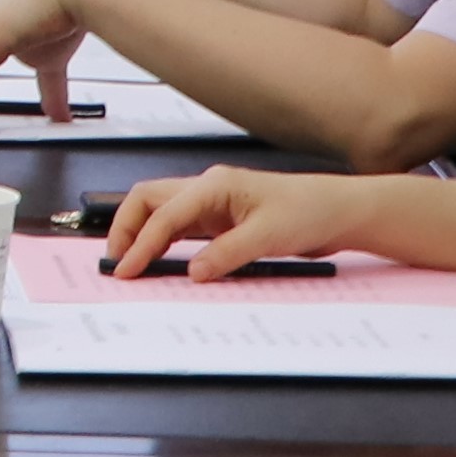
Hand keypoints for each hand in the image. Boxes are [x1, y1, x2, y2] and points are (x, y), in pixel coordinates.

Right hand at [92, 165, 384, 275]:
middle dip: (126, 229)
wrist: (337, 211)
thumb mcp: (269, 236)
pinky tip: (159, 261)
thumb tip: (193, 271)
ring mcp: (211, 203)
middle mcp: (207, 189)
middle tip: (117, 262)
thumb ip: (227, 254)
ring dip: (141, 235)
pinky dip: (162, 242)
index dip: (141, 243)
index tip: (126, 268)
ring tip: (130, 263)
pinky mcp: (219, 219)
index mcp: (215, 185)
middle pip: (147, 200)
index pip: (164, 213)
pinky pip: (179, 227)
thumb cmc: (310, 211)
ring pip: (159, 212)